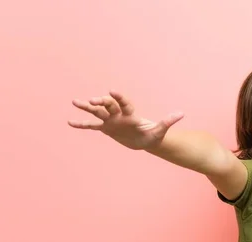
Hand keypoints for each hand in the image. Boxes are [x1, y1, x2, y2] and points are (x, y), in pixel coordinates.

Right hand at [68, 91, 183, 149]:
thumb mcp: (160, 131)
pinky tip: (70, 122)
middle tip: (91, 100)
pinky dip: (82, 124)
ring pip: (97, 112)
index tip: (112, 91)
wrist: (145, 140)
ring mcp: (111, 120)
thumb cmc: (153, 135)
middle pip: (108, 105)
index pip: (123, 102)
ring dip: (87, 107)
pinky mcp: (105, 128)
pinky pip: (92, 126)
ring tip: (75, 102)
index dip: (119, 97)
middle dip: (100, 102)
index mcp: (131, 113)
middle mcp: (119, 114)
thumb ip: (168, 121)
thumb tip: (181, 113)